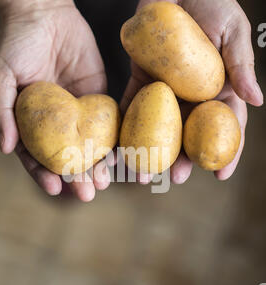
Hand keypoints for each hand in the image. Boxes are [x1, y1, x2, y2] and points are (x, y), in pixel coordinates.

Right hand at [0, 0, 109, 201]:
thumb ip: (2, 112)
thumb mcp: (1, 77)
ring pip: (89, 146)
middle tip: (86, 194)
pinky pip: (107, 124)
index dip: (43, 174)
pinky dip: (113, 141)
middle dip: (77, 177)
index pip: (37, 156)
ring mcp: (78, 114)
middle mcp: (56, 124)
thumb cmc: (17, 44)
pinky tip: (119, 155)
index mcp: (31, 124)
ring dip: (97, 166)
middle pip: (66, 157)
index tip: (54, 189)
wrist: (45, 14)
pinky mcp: (98, 100)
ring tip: (105, 182)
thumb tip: (5, 148)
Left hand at [121, 0, 263, 183]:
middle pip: (188, 135)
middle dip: (182, 159)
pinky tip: (121, 148)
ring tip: (144, 173)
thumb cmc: (210, 2)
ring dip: (152, 152)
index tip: (220, 175)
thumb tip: (257, 101)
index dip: (226, 151)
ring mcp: (163, 93)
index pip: (225, 126)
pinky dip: (126, 128)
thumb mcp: (233, 29)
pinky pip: (132, 108)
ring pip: (159, 129)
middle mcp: (190, 98)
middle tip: (175, 178)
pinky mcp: (139, 82)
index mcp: (217, 89)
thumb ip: (242, 64)